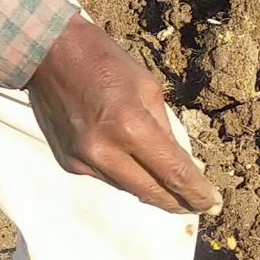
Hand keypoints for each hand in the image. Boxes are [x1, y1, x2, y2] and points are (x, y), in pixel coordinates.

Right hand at [28, 13, 221, 216]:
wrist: (47, 54)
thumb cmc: (103, 61)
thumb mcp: (147, 87)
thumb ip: (164, 129)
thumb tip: (182, 164)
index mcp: (129, 125)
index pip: (172, 172)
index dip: (196, 192)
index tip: (212, 204)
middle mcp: (104, 150)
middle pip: (151, 192)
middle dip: (179, 202)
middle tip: (198, 206)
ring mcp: (83, 160)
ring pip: (129, 188)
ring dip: (152, 189)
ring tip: (170, 187)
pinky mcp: (69, 162)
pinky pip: (106, 178)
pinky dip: (125, 175)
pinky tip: (133, 164)